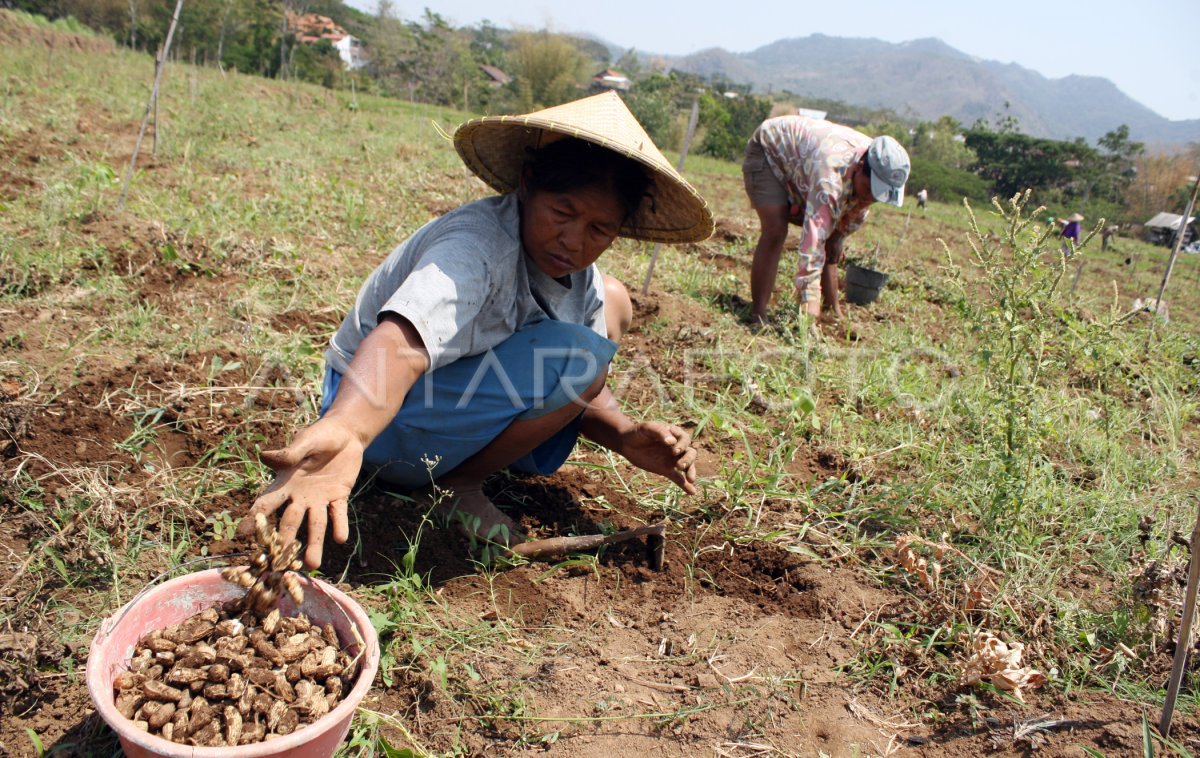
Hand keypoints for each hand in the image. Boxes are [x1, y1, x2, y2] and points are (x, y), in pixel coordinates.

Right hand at [239, 418, 362, 567]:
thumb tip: (265, 456)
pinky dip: (340, 525)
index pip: (266, 504)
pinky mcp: (339, 496)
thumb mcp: (304, 442)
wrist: (344, 435)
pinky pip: (339, 514)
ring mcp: (319, 499)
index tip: (243, 536)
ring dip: (314, 544)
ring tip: (313, 565)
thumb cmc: (318, 436)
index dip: (254, 519)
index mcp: (285, 483)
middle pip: (290, 522)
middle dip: (285, 540)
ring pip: (316, 525)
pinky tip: (340, 539)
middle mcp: (300, 497)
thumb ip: (289, 453)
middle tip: (281, 562)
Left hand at [617, 422, 697, 493]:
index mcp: (674, 434)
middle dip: (688, 460)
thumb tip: (671, 442)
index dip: (682, 445)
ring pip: (687, 465)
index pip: (684, 439)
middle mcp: (676, 446)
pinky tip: (692, 492)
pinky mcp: (666, 469)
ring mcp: (672, 459)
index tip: (674, 450)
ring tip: (690, 479)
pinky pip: (678, 478)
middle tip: (679, 466)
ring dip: (691, 471)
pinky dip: (685, 485)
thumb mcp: (647, 428)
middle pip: (690, 453)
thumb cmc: (638, 432)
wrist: (626, 443)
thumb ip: (659, 432)